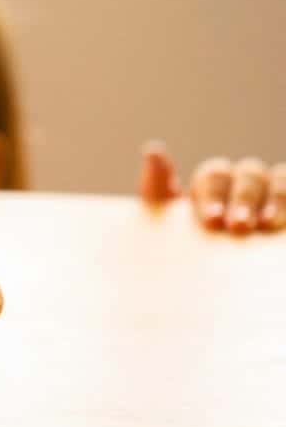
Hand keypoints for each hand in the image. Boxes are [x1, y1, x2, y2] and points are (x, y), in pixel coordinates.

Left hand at [139, 141, 285, 233]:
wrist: (210, 275)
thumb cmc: (187, 241)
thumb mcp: (168, 221)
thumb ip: (158, 188)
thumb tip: (153, 150)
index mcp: (213, 182)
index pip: (214, 177)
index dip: (213, 195)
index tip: (212, 219)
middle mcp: (245, 180)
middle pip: (248, 176)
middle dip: (243, 200)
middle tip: (237, 225)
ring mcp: (273, 192)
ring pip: (279, 180)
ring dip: (275, 199)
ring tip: (266, 224)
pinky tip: (285, 224)